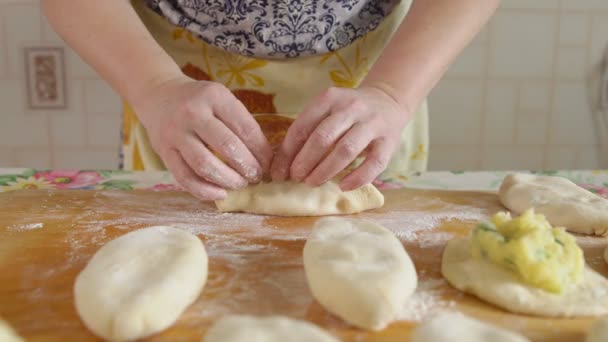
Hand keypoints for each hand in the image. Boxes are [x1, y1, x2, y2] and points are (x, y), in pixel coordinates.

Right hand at [132, 76, 272, 199]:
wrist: (158, 94)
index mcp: (215, 96)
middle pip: (227, 146)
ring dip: (228, 180)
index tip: (269, 165)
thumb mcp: (221, 100)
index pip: (245, 128)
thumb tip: (265, 159)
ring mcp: (176, 132)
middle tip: (256, 177)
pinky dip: (204, 190)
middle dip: (247, 167)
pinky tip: (220, 194)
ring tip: (240, 184)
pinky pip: (184, 177)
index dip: (261, 151)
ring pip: (205, 164)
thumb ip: (240, 124)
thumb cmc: (199, 101)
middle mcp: (193, 113)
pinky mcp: (163, 151)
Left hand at [270, 86, 409, 190]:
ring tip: (312, 183)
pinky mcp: (389, 141)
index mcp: (330, 98)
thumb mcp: (328, 110)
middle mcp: (351, 108)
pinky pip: (374, 163)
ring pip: (346, 149)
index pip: (303, 126)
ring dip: (326, 170)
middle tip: (296, 178)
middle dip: (305, 161)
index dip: (288, 152)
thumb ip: (309, 130)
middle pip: (323, 137)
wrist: (389, 100)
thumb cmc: (349, 112)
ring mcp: (372, 123)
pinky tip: (343, 186)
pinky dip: (357, 177)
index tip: (279, 172)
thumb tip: (283, 163)